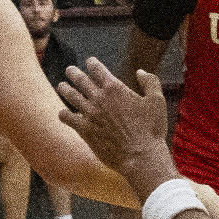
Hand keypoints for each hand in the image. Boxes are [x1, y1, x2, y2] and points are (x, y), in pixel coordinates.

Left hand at [55, 60, 171, 183]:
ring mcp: (89, 114)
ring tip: (61, 86)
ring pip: (70, 96)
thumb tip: (140, 71)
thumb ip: (150, 82)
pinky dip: (63, 114)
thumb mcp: (157, 101)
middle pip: (80, 79)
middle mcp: (99, 98)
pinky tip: (63, 113)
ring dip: (64, 89)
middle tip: (69, 70)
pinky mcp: (84, 129)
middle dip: (73, 72)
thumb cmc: (152, 129)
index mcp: (115, 88)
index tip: (90, 62)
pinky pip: (67, 117)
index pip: (97, 68)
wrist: (141, 156)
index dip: (92, 63)